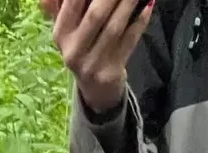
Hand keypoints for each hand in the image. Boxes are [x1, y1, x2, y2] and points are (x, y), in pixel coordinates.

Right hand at [40, 0, 153, 114]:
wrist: (95, 89)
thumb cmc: (82, 49)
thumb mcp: (68, 30)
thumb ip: (61, 7)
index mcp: (60, 34)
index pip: (72, 4)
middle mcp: (73, 50)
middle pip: (95, 15)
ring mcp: (92, 64)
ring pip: (113, 28)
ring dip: (128, 5)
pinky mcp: (111, 71)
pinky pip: (128, 42)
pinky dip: (139, 22)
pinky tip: (147, 6)